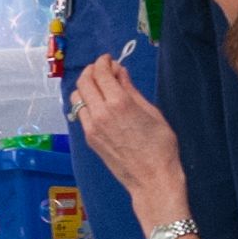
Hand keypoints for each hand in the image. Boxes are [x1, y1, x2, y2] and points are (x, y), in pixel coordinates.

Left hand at [68, 53, 186, 202]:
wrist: (152, 178)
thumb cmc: (161, 146)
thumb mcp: (152, 112)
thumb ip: (131, 90)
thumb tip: (119, 72)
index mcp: (119, 103)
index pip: (100, 73)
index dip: (103, 62)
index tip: (108, 60)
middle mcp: (100, 113)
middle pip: (84, 81)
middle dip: (91, 70)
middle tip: (102, 70)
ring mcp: (91, 127)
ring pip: (77, 97)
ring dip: (85, 87)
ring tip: (99, 87)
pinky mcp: (90, 139)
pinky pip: (80, 113)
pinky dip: (85, 103)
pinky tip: (98, 105)